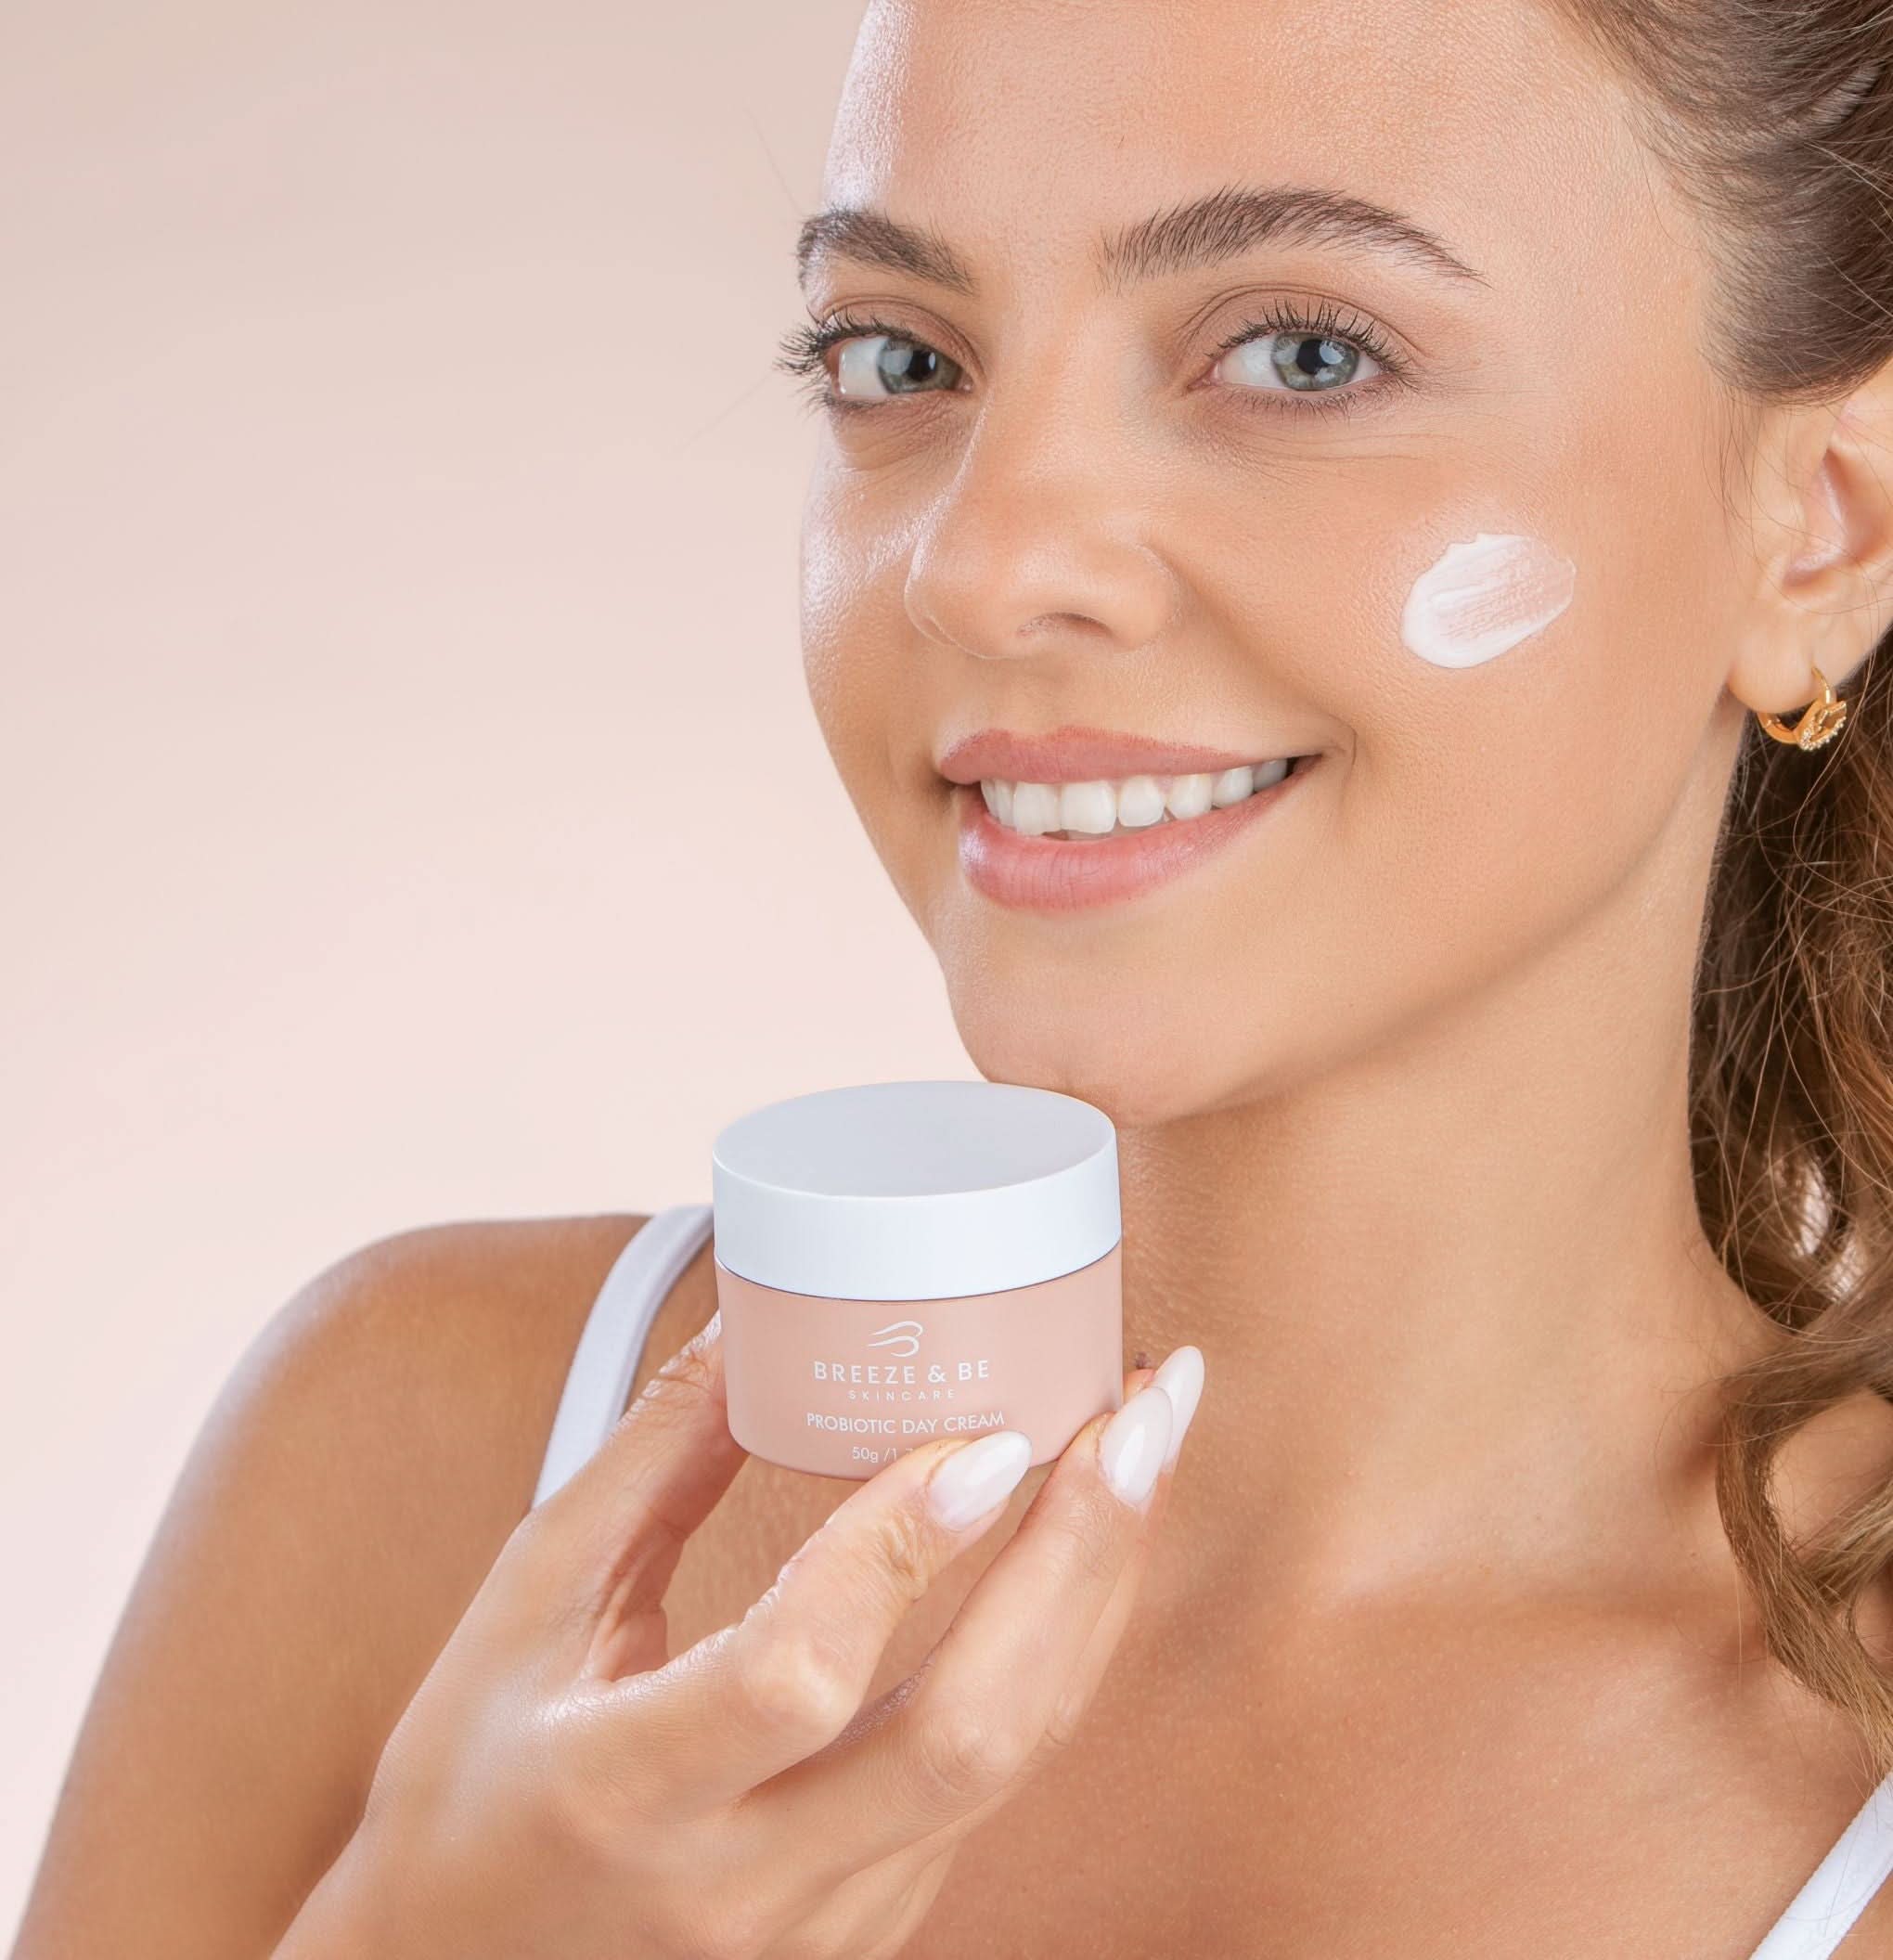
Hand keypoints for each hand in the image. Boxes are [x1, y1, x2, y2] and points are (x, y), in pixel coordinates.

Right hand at [277, 1306, 1203, 1959]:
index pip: (795, 1674)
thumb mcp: (526, 1606)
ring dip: (1095, 1590)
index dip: (899, 1552)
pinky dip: (1059, 1649)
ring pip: (1011, 1758)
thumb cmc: (471, 1779)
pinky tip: (1085, 1544)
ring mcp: (824, 1925)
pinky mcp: (874, 1927)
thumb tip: (758, 1322)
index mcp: (622, 1788)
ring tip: (1144, 1446)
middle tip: (1143, 1409)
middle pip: (964, 1735)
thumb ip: (650, 1463)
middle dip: (1077, 1558)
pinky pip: (999, 1780)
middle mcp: (739, 1883)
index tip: (988, 1437)